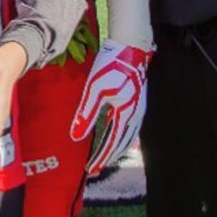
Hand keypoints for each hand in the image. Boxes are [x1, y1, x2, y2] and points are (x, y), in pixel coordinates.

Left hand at [71, 39, 150, 176]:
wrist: (131, 46)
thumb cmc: (111, 65)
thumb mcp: (95, 89)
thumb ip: (86, 114)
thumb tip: (76, 136)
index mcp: (125, 113)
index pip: (112, 143)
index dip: (101, 157)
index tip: (91, 170)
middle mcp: (136, 114)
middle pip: (122, 143)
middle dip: (108, 157)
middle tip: (95, 168)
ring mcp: (140, 108)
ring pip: (129, 136)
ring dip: (116, 148)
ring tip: (104, 156)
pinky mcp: (138, 101)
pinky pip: (131, 125)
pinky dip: (122, 135)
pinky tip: (114, 133)